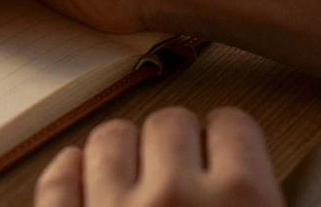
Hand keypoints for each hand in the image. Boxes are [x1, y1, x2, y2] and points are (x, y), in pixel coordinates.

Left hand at [36, 107, 284, 206]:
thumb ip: (262, 194)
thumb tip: (254, 171)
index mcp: (243, 200)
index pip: (232, 125)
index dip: (228, 142)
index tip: (225, 153)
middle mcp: (175, 198)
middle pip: (169, 122)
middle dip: (176, 143)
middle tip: (182, 169)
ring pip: (109, 138)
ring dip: (124, 152)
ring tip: (137, 177)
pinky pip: (58, 182)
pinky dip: (69, 175)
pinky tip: (83, 179)